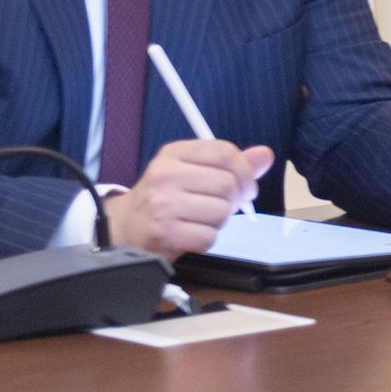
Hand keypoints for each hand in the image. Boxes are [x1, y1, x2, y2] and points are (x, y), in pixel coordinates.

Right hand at [103, 138, 272, 258]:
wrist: (125, 227)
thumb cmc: (165, 197)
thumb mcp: (192, 170)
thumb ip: (230, 163)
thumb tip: (265, 155)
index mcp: (173, 153)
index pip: (224, 152)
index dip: (245, 170)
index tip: (247, 185)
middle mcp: (165, 175)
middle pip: (227, 184)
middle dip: (234, 200)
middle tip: (225, 206)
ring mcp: (162, 205)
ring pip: (221, 212)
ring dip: (219, 221)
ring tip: (200, 219)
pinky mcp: (163, 234)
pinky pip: (208, 237)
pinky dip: (206, 239)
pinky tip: (190, 234)